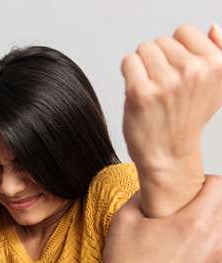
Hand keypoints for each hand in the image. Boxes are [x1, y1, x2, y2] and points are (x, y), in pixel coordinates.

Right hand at [101, 176, 221, 262]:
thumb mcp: (124, 220)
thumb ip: (142, 195)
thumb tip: (152, 187)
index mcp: (195, 223)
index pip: (219, 186)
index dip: (204, 182)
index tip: (193, 188)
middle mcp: (215, 242)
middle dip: (212, 203)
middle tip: (191, 208)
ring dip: (215, 227)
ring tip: (193, 231)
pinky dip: (213, 249)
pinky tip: (191, 253)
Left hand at [121, 24, 221, 192]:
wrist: (169, 155)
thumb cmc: (186, 120)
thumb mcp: (215, 86)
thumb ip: (217, 53)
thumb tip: (212, 28)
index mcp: (216, 64)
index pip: (185, 31)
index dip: (176, 50)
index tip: (177, 71)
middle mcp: (194, 71)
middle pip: (161, 40)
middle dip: (157, 60)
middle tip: (162, 85)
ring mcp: (166, 82)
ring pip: (143, 49)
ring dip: (142, 66)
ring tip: (151, 87)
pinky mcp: (141, 92)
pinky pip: (128, 61)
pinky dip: (128, 73)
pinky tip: (138, 90)